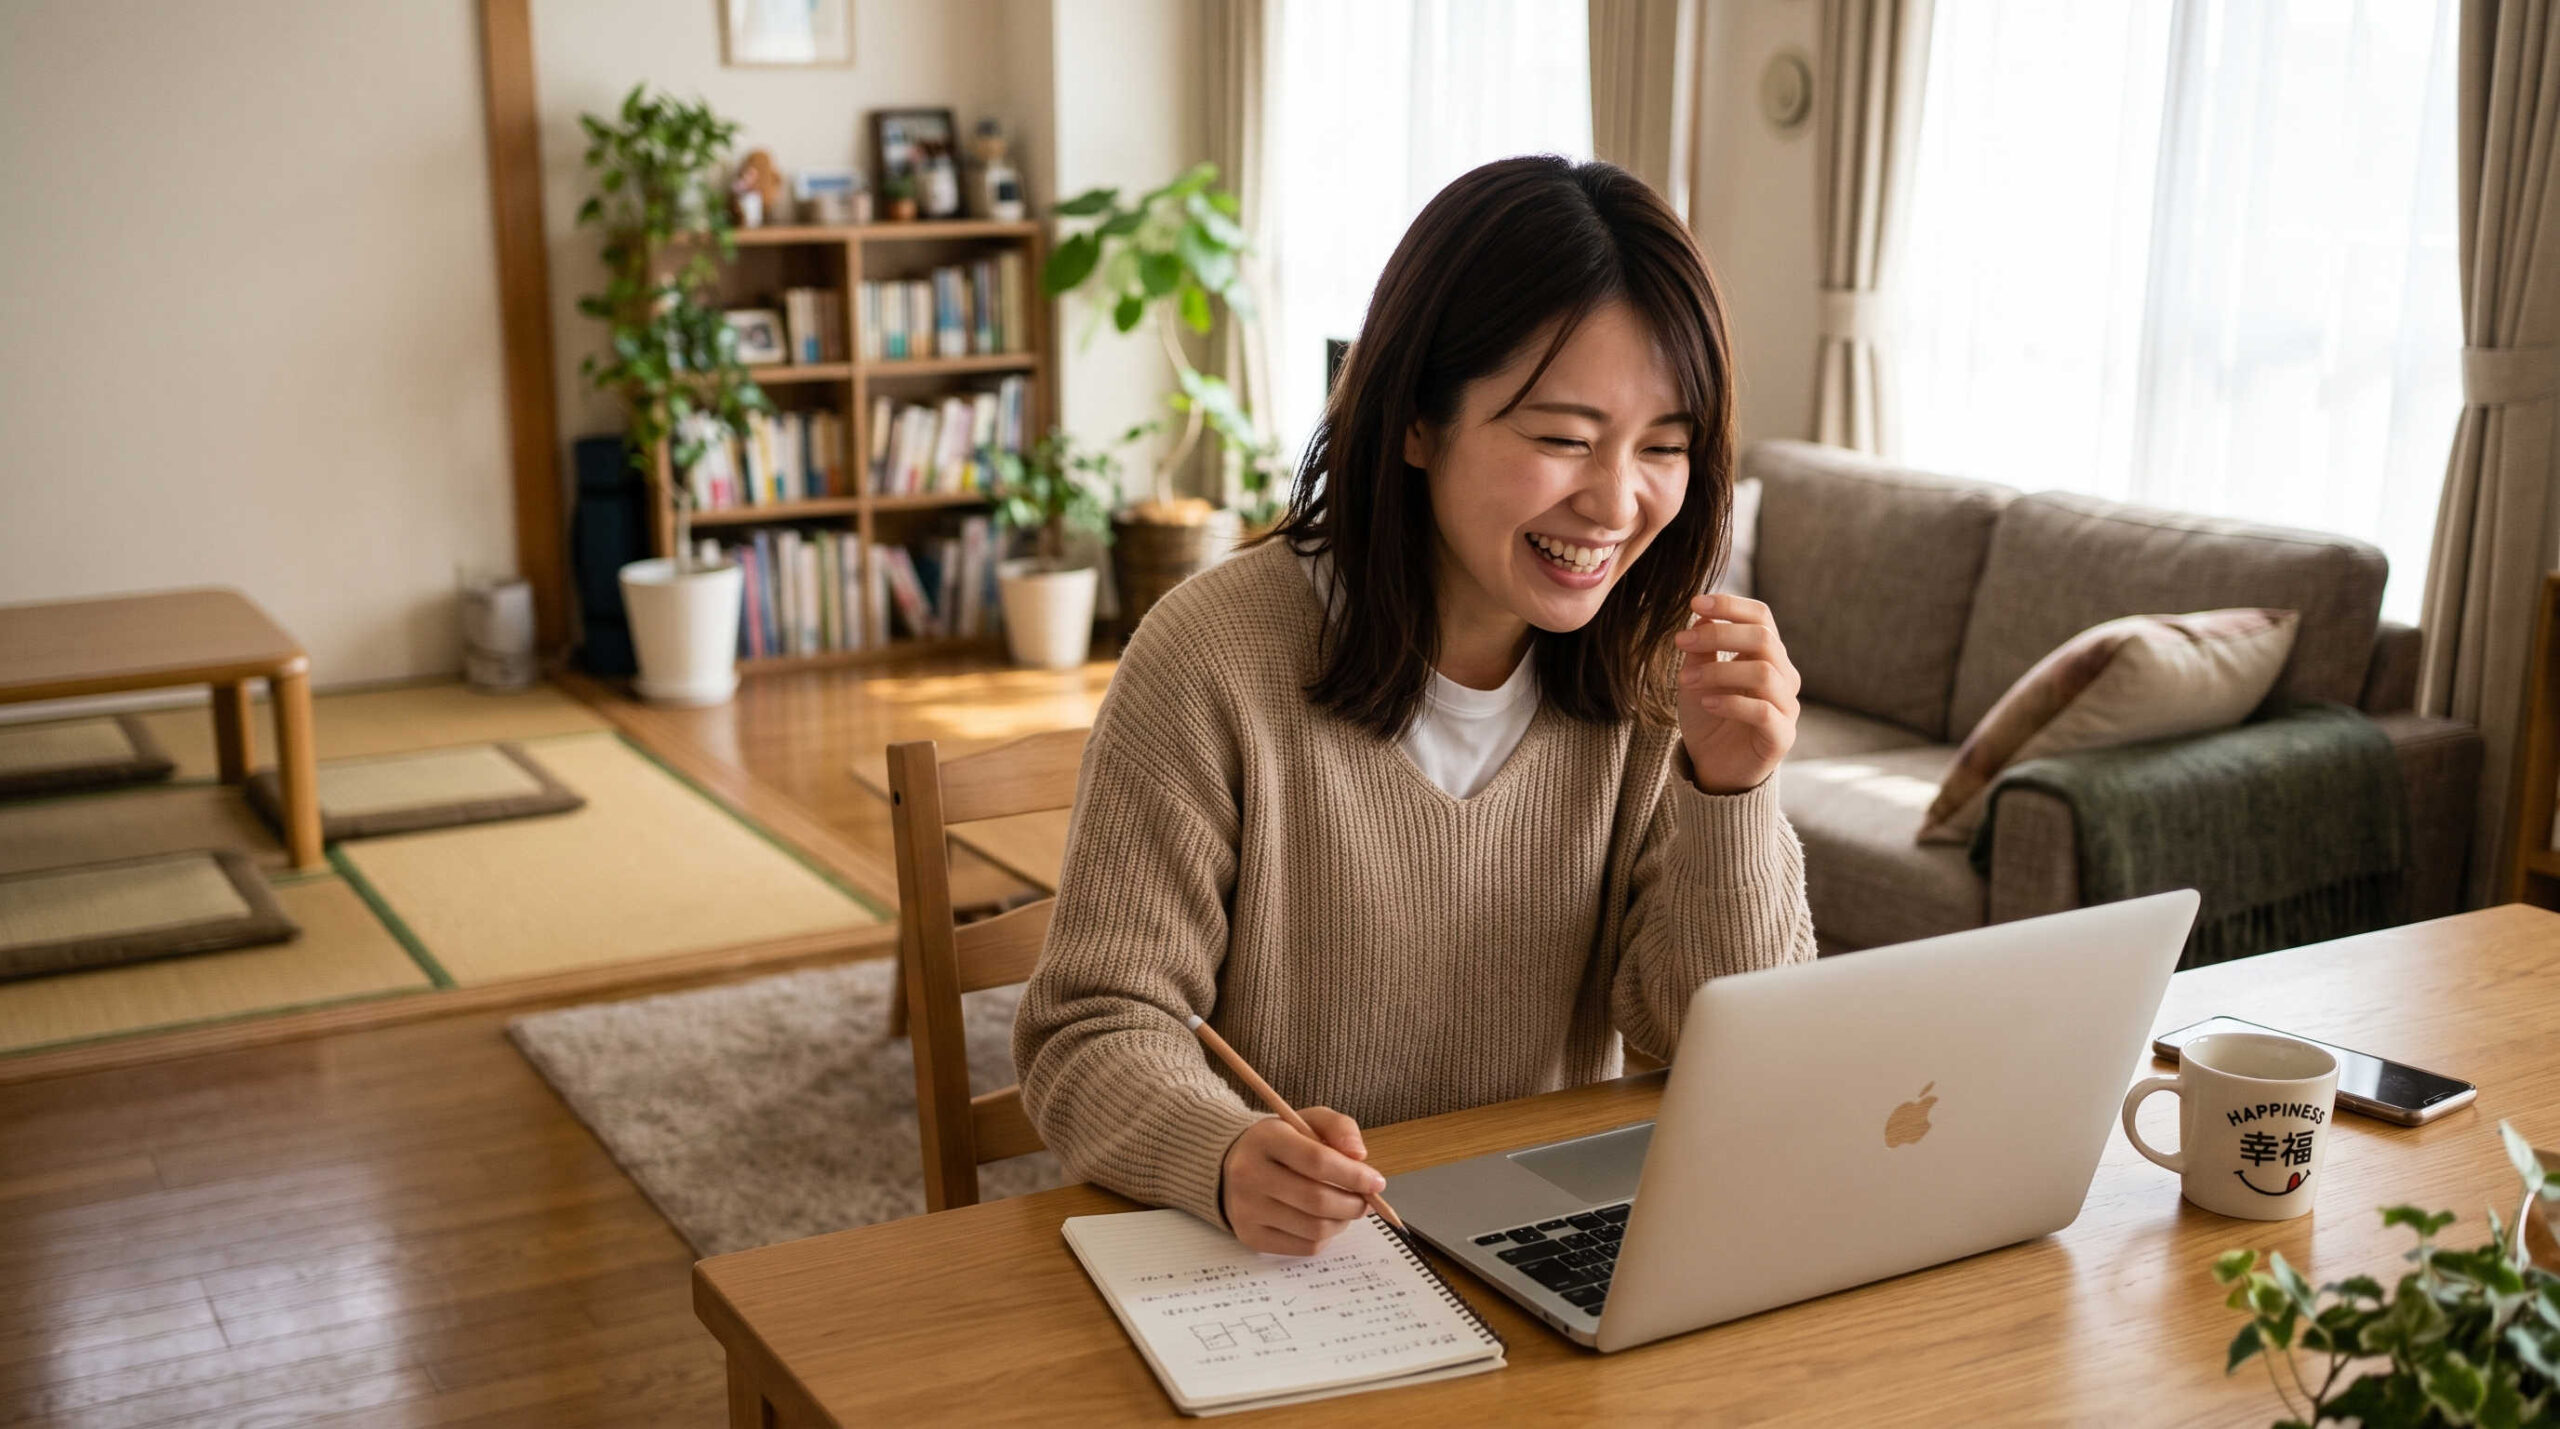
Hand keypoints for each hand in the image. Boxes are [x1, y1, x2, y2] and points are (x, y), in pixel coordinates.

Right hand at [1219, 1108, 1381, 1255]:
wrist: (1231, 1165)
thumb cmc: (1280, 1143)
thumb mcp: (1307, 1121)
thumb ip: (1339, 1127)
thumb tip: (1359, 1155)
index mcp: (1266, 1139)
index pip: (1317, 1161)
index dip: (1354, 1175)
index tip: (1376, 1182)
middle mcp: (1249, 1174)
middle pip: (1317, 1200)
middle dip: (1353, 1204)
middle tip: (1366, 1201)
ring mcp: (1247, 1209)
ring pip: (1314, 1229)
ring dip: (1342, 1222)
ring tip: (1346, 1209)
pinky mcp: (1251, 1236)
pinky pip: (1304, 1247)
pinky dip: (1326, 1237)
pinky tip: (1325, 1221)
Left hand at [1672, 593, 1800, 794]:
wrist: (1714, 768)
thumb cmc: (1708, 718)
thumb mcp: (1697, 677)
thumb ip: (1701, 649)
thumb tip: (1701, 614)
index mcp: (1766, 656)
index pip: (1761, 617)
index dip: (1731, 605)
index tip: (1694, 603)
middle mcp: (1783, 676)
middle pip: (1763, 638)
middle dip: (1719, 634)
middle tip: (1680, 642)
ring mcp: (1786, 706)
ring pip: (1762, 672)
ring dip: (1718, 671)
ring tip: (1684, 680)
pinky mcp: (1781, 736)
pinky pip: (1763, 711)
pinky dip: (1731, 702)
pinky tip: (1705, 702)